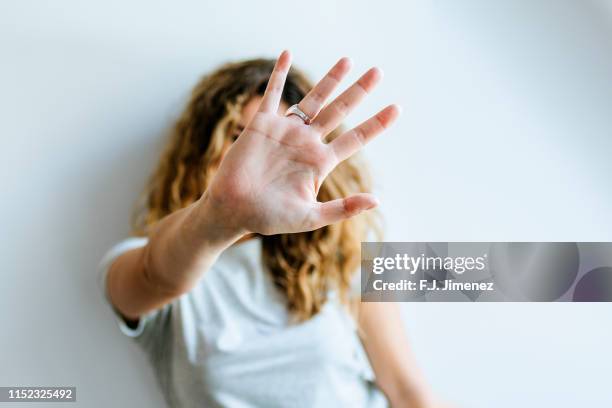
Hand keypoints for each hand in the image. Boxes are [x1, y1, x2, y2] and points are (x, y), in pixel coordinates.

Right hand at [205, 50, 399, 235]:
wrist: (232, 210)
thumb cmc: (268, 218)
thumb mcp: (310, 217)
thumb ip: (343, 209)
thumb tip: (377, 201)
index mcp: (320, 162)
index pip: (356, 138)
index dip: (376, 124)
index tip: (397, 108)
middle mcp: (307, 142)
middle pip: (339, 110)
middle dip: (359, 91)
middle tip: (378, 72)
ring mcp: (285, 131)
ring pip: (313, 99)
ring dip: (330, 79)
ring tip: (348, 60)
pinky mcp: (262, 125)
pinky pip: (272, 94)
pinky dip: (278, 73)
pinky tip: (287, 53)